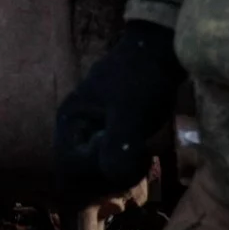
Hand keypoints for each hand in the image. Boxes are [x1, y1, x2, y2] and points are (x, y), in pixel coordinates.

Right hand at [55, 21, 178, 206]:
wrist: (159, 52)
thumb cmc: (141, 79)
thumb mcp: (130, 113)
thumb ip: (117, 147)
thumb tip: (111, 176)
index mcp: (69, 120)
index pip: (69, 166)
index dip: (95, 168)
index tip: (122, 152)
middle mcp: (75, 129)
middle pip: (81, 174)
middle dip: (110, 175)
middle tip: (137, 161)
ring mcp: (91, 132)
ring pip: (97, 172)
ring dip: (120, 172)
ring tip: (143, 157)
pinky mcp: (108, 134)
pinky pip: (108, 163)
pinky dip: (125, 165)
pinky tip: (143, 154)